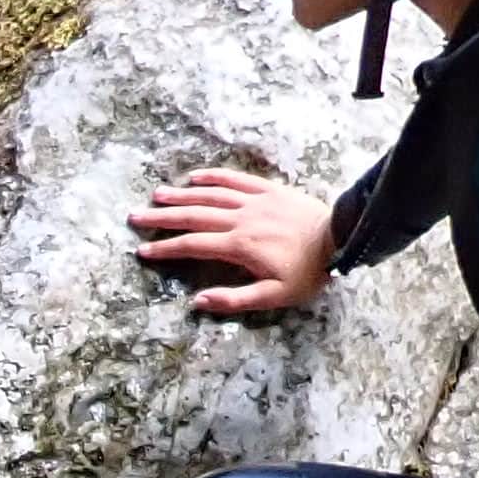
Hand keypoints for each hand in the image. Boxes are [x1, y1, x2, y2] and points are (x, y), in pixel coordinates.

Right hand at [133, 168, 334, 315]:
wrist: (342, 239)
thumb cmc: (309, 273)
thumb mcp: (274, 297)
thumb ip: (234, 300)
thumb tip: (197, 301)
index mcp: (239, 246)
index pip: (193, 245)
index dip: (166, 249)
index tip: (143, 250)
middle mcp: (241, 219)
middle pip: (194, 215)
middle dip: (162, 217)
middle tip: (136, 216)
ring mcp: (255, 202)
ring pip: (211, 194)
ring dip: (182, 194)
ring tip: (158, 195)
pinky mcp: (270, 191)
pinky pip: (237, 179)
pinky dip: (214, 176)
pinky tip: (196, 175)